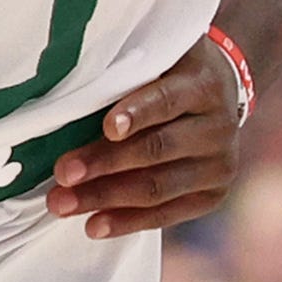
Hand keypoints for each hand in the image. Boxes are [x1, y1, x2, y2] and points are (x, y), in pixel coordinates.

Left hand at [46, 36, 244, 236]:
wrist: (217, 93)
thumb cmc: (166, 71)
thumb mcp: (155, 57)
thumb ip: (123, 72)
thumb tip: (64, 97)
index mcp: (202, 84)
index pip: (166, 100)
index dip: (136, 114)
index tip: (107, 128)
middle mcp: (218, 127)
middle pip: (156, 150)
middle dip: (104, 164)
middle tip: (62, 174)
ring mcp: (219, 164)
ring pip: (157, 187)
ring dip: (105, 198)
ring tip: (63, 204)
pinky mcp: (212, 194)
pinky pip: (166, 214)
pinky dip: (126, 221)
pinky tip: (93, 225)